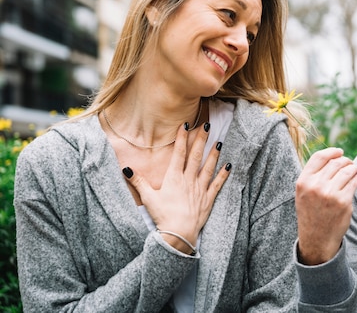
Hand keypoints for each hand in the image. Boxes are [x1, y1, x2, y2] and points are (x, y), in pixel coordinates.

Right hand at [123, 122, 230, 252]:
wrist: (178, 234)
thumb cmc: (162, 216)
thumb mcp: (148, 198)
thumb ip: (138, 182)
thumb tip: (127, 169)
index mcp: (174, 178)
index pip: (179, 153)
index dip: (182, 138)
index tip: (185, 125)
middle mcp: (189, 180)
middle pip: (196, 156)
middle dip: (201, 140)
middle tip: (206, 126)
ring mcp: (200, 189)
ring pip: (208, 167)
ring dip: (214, 154)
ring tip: (219, 141)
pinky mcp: (208, 199)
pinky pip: (217, 184)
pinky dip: (223, 174)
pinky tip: (229, 166)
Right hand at [295, 147, 356, 264]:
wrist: (316, 239)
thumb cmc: (311, 212)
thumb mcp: (304, 192)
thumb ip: (314, 174)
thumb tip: (334, 155)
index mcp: (303, 181)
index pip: (319, 157)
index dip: (332, 152)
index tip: (340, 152)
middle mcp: (315, 186)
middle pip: (335, 163)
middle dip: (345, 160)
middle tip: (349, 163)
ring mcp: (330, 194)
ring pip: (347, 170)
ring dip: (353, 168)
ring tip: (354, 170)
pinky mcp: (343, 202)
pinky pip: (354, 182)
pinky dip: (356, 178)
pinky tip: (355, 179)